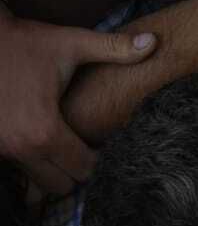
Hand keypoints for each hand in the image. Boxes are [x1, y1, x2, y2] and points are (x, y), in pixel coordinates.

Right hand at [0, 8, 157, 195]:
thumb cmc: (23, 41)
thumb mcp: (70, 42)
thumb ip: (114, 48)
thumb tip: (154, 42)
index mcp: (44, 131)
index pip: (84, 169)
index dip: (98, 159)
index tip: (100, 142)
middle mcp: (19, 147)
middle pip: (61, 184)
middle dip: (77, 169)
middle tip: (84, 146)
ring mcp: (0, 149)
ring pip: (38, 181)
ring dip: (53, 168)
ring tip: (63, 143)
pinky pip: (18, 168)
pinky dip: (31, 160)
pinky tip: (39, 137)